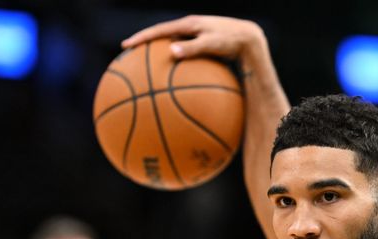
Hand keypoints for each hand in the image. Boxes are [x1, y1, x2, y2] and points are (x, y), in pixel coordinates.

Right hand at [121, 15, 264, 61]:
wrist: (251, 39)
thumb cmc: (233, 42)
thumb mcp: (212, 44)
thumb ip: (192, 48)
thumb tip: (171, 51)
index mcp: (188, 24)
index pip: (159, 30)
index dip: (141, 38)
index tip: (126, 46)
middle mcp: (189, 27)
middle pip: (161, 36)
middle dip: (145, 44)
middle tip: (128, 54)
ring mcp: (195, 35)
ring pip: (171, 44)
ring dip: (158, 53)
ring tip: (146, 65)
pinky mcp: (202, 44)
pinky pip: (183, 52)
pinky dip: (174, 60)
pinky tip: (173, 76)